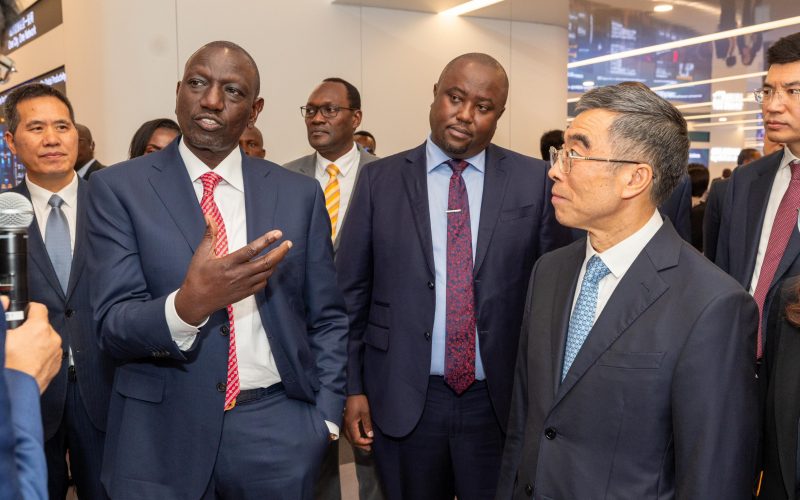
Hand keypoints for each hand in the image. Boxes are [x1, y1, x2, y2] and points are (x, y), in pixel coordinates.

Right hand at [4, 302, 61, 393]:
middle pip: (42, 326)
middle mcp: (52, 339)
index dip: (28, 308)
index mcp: (39, 329)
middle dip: (29, 329)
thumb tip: (4, 301)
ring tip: (19, 352)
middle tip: (15, 337)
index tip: (22, 312)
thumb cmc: (6, 365)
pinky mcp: (55, 367)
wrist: (11, 392)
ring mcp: (56, 354)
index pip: (39, 308)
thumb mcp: (0, 336)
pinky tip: (25, 361)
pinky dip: (39, 355)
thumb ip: (2, 315)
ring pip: (46, 341)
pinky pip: (48, 354)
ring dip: (35, 342)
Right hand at [175, 215, 292, 324]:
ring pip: (267, 273)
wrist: (196, 301)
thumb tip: (209, 216)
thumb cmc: (197, 276)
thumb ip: (209, 235)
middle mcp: (239, 275)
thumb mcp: (201, 254)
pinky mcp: (245, 294)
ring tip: (281, 252)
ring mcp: (244, 285)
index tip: (278, 233)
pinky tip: (268, 268)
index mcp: (228, 263)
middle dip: (280, 252)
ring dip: (276, 262)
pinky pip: (262, 283)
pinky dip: (268, 274)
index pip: (252, 250)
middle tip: (288, 243)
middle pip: (266, 263)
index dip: (266, 241)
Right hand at [344, 394, 373, 450]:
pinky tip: (359, 437)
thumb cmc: (360, 401)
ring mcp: (345, 423)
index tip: (372, 441)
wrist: (353, 391)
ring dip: (357, 442)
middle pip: (351, 440)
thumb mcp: (366, 412)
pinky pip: (348, 432)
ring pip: (349, 437)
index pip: (356, 439)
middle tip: (369, 448)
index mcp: (350, 424)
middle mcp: (346, 425)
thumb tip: (370, 436)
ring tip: (365, 444)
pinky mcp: (346, 420)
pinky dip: (354, 437)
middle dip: (360, 445)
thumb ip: (367, 425)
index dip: (364, 442)